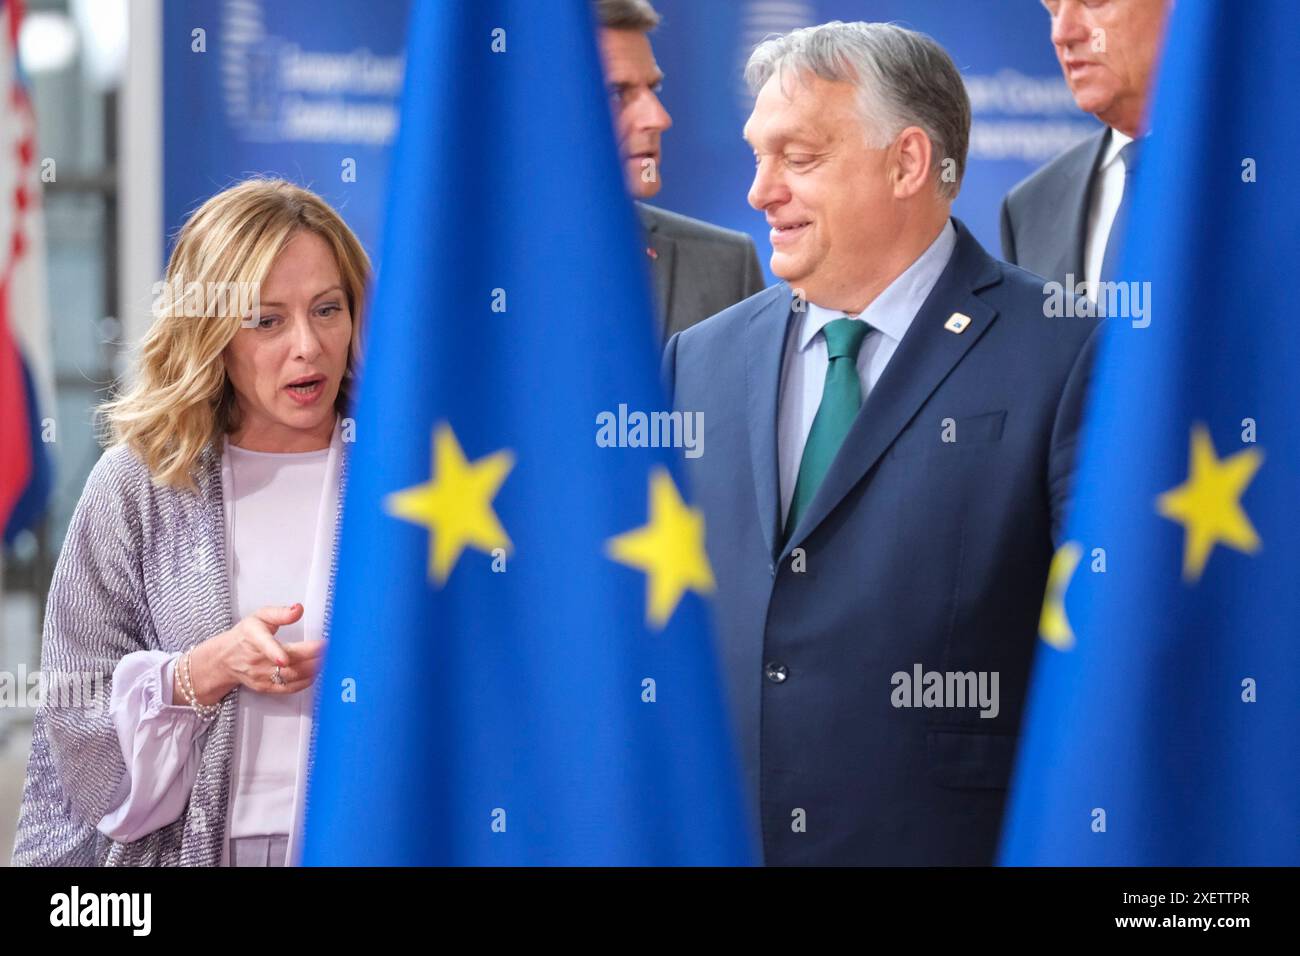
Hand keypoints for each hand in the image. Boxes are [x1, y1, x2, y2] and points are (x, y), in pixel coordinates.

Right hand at [179, 604, 327, 705]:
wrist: (226, 659)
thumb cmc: (245, 636)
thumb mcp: (259, 617)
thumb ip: (280, 613)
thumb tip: (298, 609)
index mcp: (253, 638)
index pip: (264, 645)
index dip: (275, 652)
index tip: (286, 657)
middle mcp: (256, 660)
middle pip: (287, 662)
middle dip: (312, 657)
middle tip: (332, 649)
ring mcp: (261, 676)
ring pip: (291, 676)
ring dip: (313, 669)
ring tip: (330, 659)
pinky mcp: (266, 688)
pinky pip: (289, 688)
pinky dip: (307, 681)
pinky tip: (318, 672)